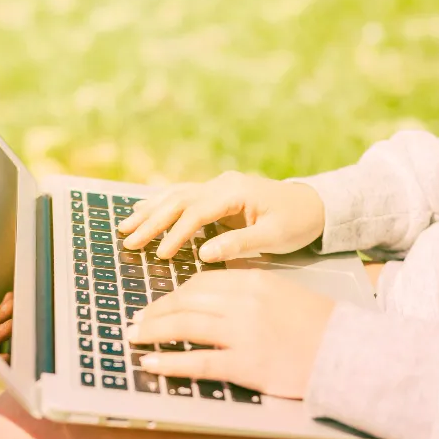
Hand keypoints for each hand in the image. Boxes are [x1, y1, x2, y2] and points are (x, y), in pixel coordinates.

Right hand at [116, 172, 324, 261]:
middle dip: (151, 220)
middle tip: (128, 240)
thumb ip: (239, 243)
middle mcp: (222, 184)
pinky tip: (141, 212)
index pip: (197, 212)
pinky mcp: (216, 194)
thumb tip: (204, 253)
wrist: (314, 205)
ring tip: (124, 226)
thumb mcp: (274, 236)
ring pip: (175, 195)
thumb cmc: (297, 222)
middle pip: (178, 199)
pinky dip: (159, 205)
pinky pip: (182, 196)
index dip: (176, 233)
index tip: (161, 254)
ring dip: (148, 211)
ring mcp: (217, 186)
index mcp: (235, 191)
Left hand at [125, 270, 334, 398]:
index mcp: (252, 281)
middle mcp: (243, 303)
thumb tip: (211, 300)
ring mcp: (243, 333)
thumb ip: (247, 292)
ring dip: (152, 331)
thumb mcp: (281, 293)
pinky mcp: (246, 364)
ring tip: (134, 337)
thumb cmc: (318, 325)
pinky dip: (169, 362)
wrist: (348, 352)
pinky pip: (198, 362)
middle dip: (155, 312)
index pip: (199, 283)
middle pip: (185, 302)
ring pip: (184, 326)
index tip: (158, 305)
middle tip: (137, 321)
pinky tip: (151, 363)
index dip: (172, 296)